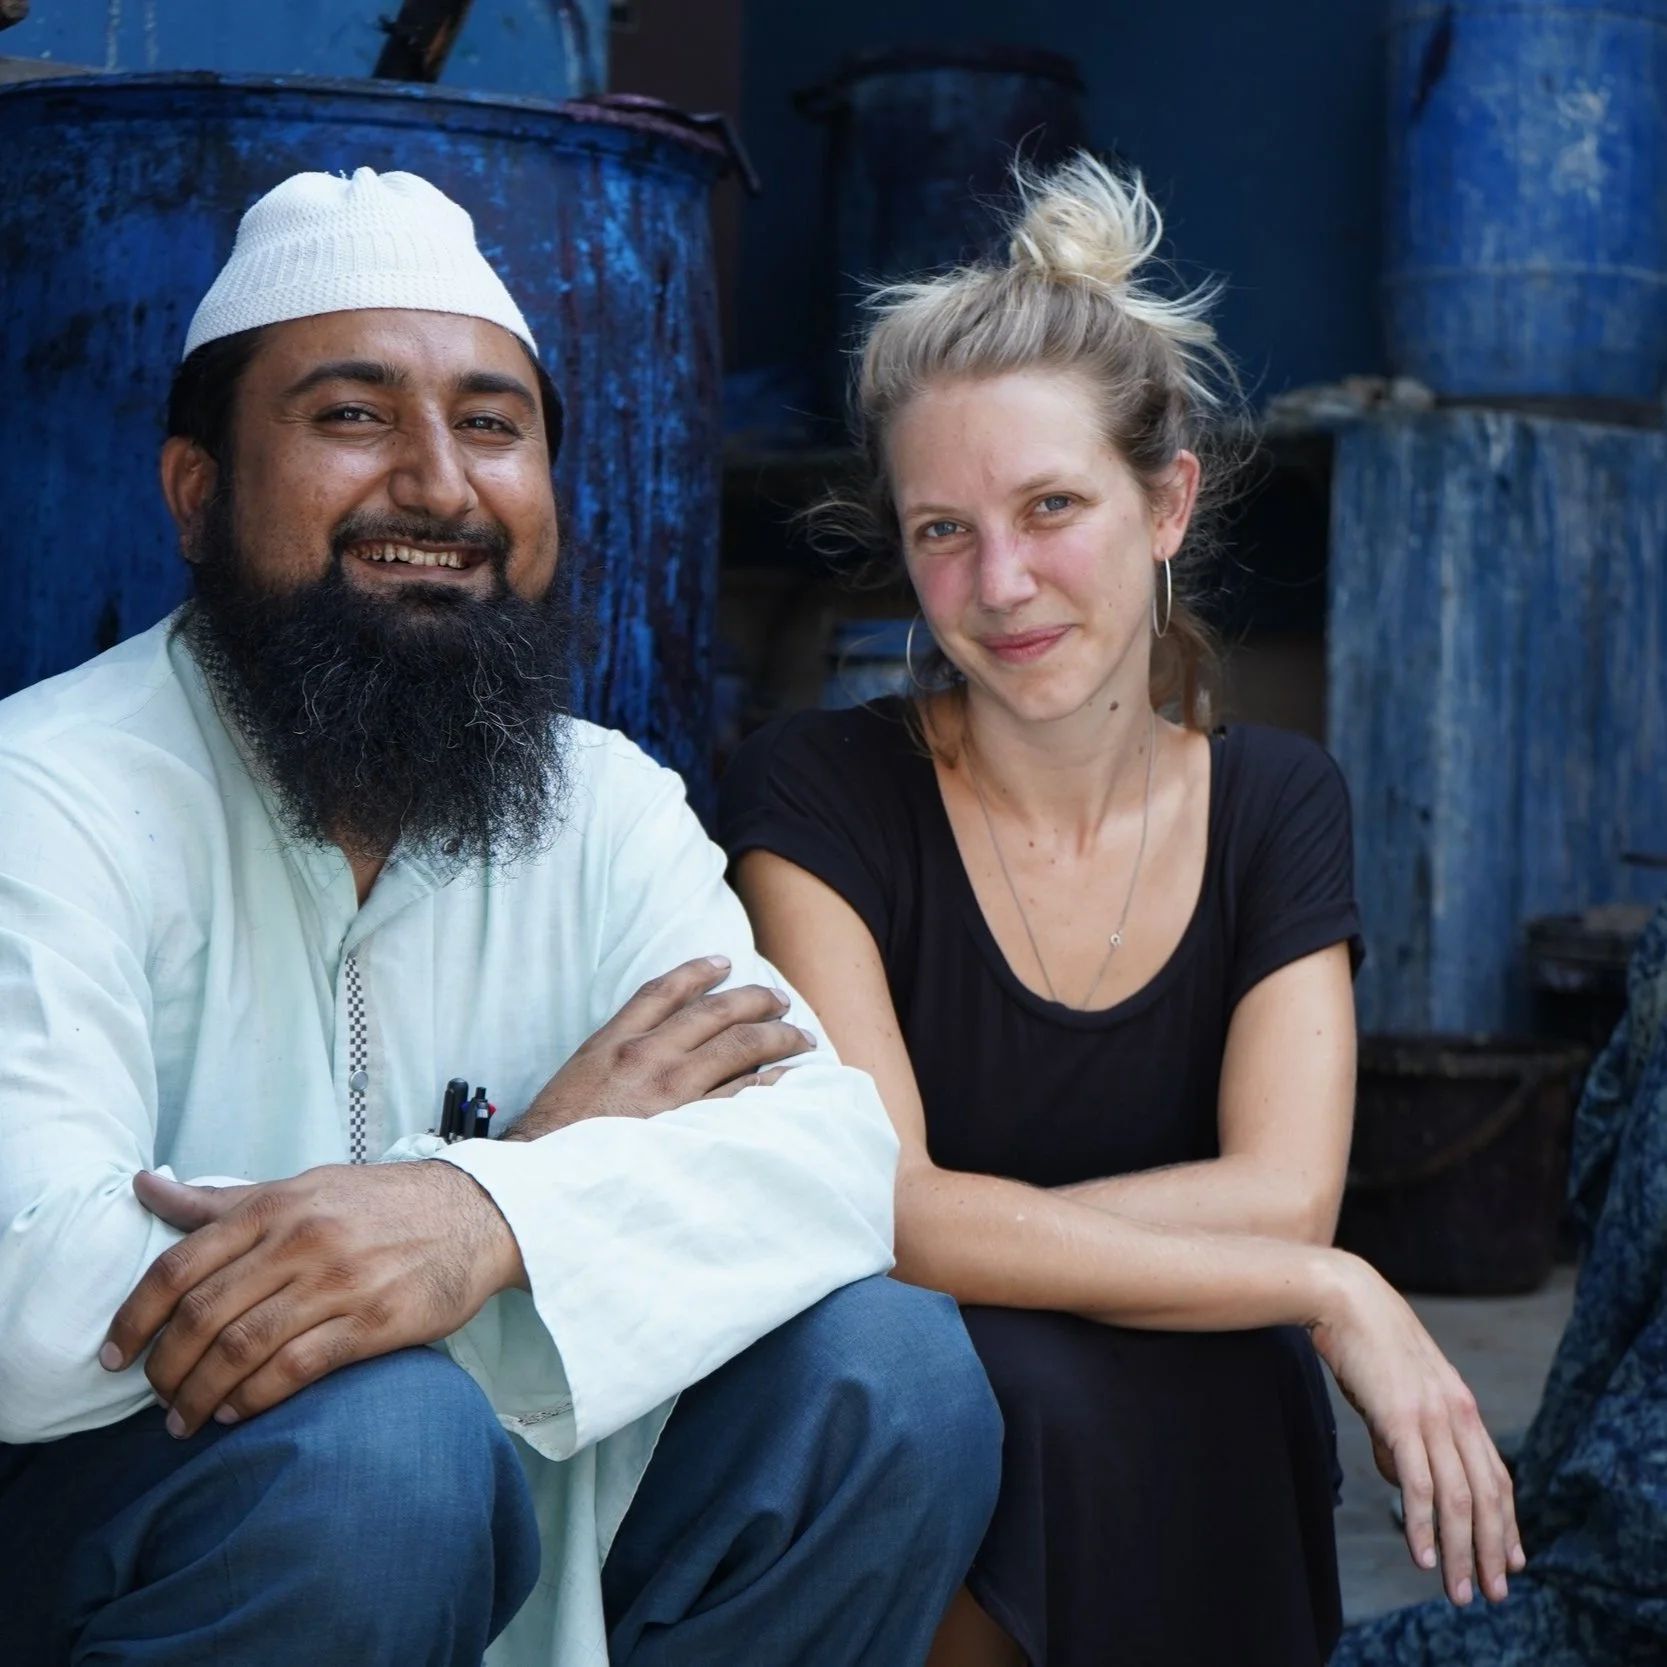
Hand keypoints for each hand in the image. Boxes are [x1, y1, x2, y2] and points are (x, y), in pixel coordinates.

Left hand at [102, 1162, 522, 1435]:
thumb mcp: (302, 1187)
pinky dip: (255, 1397)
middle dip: (164, 1367)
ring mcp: (339, 1281)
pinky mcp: (373, 1321)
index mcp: (276, 1207)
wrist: (474, 1214)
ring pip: (243, 1348)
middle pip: (203, 1314)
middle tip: (153, 1396)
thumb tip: (144, 1187)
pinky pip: (296, 1368)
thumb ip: (223, 1200)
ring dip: (201, 1393)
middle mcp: (302, 1241)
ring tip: (185, 1418)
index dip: (134, 1316)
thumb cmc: (379, 1203)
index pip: (180, 1266)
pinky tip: (237, 1412)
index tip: (113, 1354)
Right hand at [504, 954, 814, 1140]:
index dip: (697, 972)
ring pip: (738, 1047)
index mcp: (613, 1042)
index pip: (662, 991)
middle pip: (713, 1013)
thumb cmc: (554, 1140)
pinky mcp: (690, 1125)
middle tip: (780, 999)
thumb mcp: (575, 1081)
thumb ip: (611, 1058)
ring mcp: (671, 1090)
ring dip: (775, 1037)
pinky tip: (789, 1077)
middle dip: (753, 1000)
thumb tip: (648, 1051)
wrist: (546, 1180)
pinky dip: (770, 1081)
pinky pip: (743, 1094)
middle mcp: (646, 1056)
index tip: (724, 962)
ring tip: (800, 1036)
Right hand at [1310, 1253, 1525, 1607]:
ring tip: (1460, 1591)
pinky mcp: (1400, 1418)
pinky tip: (1423, 1556)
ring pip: (1458, 1499)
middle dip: (1493, 1550)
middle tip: (1493, 1592)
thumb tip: (1401, 1480)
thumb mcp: (1396, 1390)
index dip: (1507, 1522)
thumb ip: (1404, 1435)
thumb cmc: (1365, 1341)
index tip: (1512, 1561)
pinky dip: (1423, 1525)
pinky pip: (1418, 1484)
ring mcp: (1431, 1416)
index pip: (1496, 1476)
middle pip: (1487, 1496)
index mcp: (1461, 1406)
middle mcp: (1457, 1414)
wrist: (1345, 1297)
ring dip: (1462, 1551)